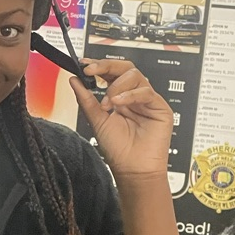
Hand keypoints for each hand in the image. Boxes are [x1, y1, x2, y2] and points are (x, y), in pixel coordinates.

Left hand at [70, 60, 171, 179]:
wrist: (132, 170)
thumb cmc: (119, 151)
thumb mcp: (97, 120)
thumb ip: (86, 99)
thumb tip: (75, 80)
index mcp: (120, 98)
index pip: (112, 73)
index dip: (99, 66)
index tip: (84, 64)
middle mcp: (134, 97)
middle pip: (126, 68)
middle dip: (107, 66)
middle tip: (91, 71)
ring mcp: (147, 101)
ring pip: (135, 75)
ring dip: (116, 85)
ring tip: (108, 103)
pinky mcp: (160, 107)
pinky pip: (146, 91)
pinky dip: (130, 95)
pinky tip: (119, 104)